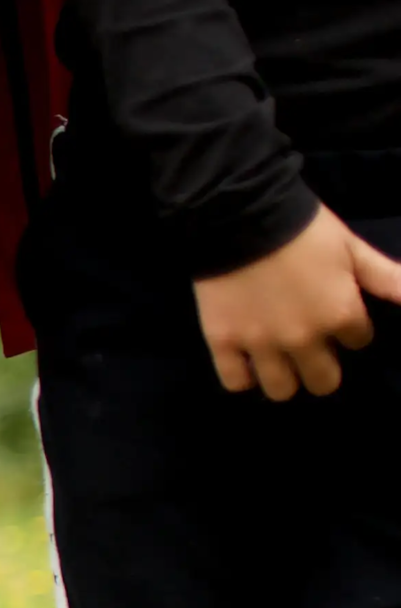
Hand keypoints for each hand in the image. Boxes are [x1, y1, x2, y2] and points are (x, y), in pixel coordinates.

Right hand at [193, 204, 400, 398]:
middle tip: (311, 348)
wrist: (243, 216)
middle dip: (323, 367)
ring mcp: (262, 344)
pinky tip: (247, 362)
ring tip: (279, 361)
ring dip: (285, 378)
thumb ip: (389, 279)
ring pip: (281, 390)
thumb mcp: (353, 250)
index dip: (351, 328)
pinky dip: (243, 377)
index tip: (337, 313)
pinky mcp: (224, 343)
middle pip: (324, 382)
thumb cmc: (305, 230)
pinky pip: (235, 382)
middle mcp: (304, 338)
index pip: (359, 341)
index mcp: (340, 314)